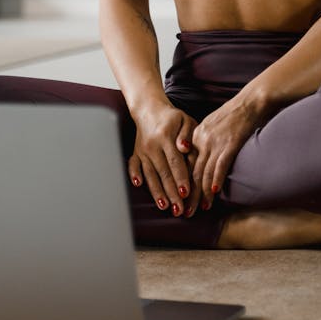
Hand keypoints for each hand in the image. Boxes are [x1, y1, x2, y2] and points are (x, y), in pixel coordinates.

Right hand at [128, 101, 197, 215]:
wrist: (150, 109)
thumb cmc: (173, 118)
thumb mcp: (185, 120)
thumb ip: (187, 134)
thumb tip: (184, 147)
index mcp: (166, 137)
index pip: (175, 161)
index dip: (180, 178)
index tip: (186, 193)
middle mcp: (152, 145)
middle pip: (163, 172)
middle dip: (171, 192)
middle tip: (179, 209)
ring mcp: (142, 150)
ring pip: (150, 173)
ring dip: (156, 191)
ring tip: (164, 206)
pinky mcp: (136, 153)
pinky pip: (133, 165)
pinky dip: (134, 175)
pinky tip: (138, 185)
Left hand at [185, 97, 265, 214]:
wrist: (252, 100)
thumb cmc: (236, 113)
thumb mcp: (214, 125)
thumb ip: (206, 141)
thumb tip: (205, 160)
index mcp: (197, 135)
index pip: (187, 164)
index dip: (184, 183)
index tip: (182, 199)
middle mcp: (202, 139)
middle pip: (193, 171)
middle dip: (189, 194)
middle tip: (186, 212)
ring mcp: (215, 141)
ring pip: (204, 171)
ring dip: (202, 193)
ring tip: (200, 209)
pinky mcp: (230, 143)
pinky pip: (220, 165)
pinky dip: (216, 179)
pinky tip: (213, 192)